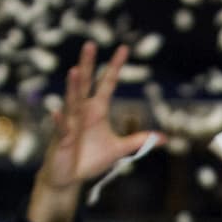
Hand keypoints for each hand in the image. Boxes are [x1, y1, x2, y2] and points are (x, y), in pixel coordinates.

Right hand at [29, 42, 162, 221]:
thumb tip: (163, 138)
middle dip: (88, 65)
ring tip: (74, 71)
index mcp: (97, 110)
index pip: (107, 84)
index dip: (116, 67)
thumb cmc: (90, 159)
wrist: (70, 177)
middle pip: (86, 84)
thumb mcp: (118, 149)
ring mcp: (71, 123)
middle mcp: (82, 111)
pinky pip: (61, 128)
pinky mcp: (62, 139)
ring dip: (73, 88)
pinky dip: (60, 121)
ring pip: (72, 102)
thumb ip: (137, 141)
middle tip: (90, 44)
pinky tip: (59, 112)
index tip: (124, 48)